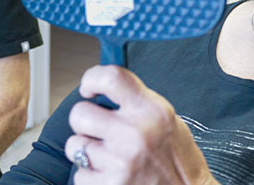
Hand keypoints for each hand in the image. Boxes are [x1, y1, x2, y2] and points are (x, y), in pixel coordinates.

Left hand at [64, 65, 217, 184]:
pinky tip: (111, 176)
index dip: (92, 79)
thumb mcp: (167, 120)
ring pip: (75, 145)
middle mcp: (135, 134)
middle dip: (84, 122)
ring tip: (107, 157)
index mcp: (151, 111)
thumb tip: (102, 88)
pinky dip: (91, 177)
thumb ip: (136, 102)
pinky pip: (80, 174)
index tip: (89, 89)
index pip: (111, 78)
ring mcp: (121, 162)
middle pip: (80, 114)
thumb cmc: (178, 159)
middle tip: (98, 131)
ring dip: (86, 151)